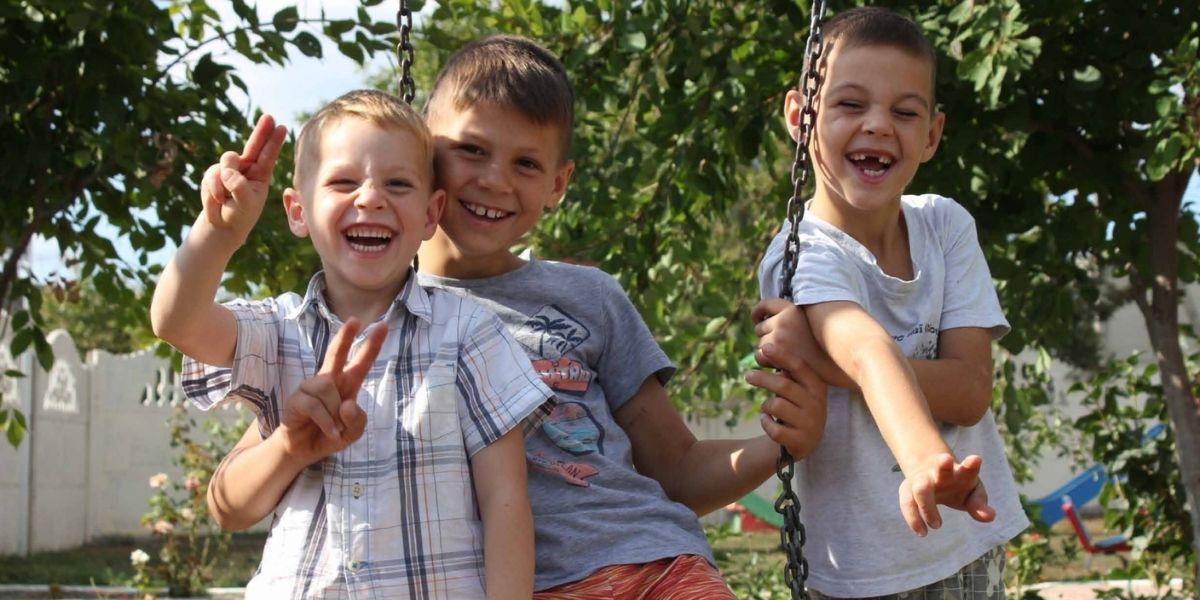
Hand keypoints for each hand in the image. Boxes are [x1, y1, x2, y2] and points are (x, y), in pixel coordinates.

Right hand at [200, 114, 287, 241]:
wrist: (220, 224)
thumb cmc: (240, 216)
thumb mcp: (246, 205)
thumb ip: (239, 187)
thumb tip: (226, 171)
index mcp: (261, 175)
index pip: (268, 155)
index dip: (274, 141)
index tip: (282, 127)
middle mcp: (246, 168)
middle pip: (253, 145)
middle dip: (261, 131)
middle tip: (269, 117)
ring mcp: (229, 168)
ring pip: (227, 162)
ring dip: (225, 181)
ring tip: (226, 199)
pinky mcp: (213, 173)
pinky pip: (211, 175)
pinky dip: (214, 190)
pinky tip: (218, 200)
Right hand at [276, 318, 386, 463]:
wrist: (303, 451)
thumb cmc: (330, 435)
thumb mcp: (352, 433)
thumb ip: (356, 420)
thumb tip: (347, 403)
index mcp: (346, 385)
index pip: (360, 362)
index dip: (372, 345)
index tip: (383, 325)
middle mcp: (328, 381)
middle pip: (335, 354)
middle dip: (345, 337)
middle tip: (355, 320)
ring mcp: (309, 388)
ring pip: (327, 388)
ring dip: (335, 413)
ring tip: (335, 428)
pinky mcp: (296, 400)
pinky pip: (314, 405)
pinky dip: (326, 422)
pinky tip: (330, 432)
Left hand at [745, 345, 826, 459]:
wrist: (806, 441)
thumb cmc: (796, 407)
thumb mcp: (796, 389)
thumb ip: (784, 372)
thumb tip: (762, 351)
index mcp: (817, 386)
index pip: (799, 367)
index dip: (782, 356)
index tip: (764, 348)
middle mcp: (817, 404)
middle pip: (784, 385)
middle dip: (763, 378)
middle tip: (748, 375)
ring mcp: (810, 424)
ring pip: (776, 406)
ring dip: (765, 406)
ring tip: (767, 409)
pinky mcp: (800, 441)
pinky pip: (774, 429)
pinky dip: (765, 423)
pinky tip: (767, 421)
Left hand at [753, 298, 852, 389]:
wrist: (840, 368)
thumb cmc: (829, 352)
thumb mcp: (815, 329)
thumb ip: (796, 323)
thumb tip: (771, 321)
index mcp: (796, 309)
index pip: (768, 304)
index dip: (759, 311)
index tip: (757, 318)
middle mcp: (786, 318)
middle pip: (761, 327)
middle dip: (767, 338)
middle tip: (783, 350)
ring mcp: (780, 334)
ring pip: (760, 344)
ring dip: (767, 353)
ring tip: (786, 360)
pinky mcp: (777, 351)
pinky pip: (761, 356)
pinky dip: (767, 363)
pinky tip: (781, 366)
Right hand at [898, 453, 994, 536]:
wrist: (931, 476)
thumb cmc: (959, 487)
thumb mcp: (973, 494)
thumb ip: (979, 505)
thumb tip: (990, 517)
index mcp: (961, 472)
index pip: (968, 467)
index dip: (971, 464)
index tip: (976, 459)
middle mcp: (940, 473)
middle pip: (940, 467)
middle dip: (943, 465)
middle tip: (946, 461)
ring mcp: (922, 479)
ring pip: (920, 488)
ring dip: (927, 506)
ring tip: (937, 525)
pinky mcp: (907, 489)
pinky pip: (907, 502)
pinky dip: (913, 518)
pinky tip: (922, 532)